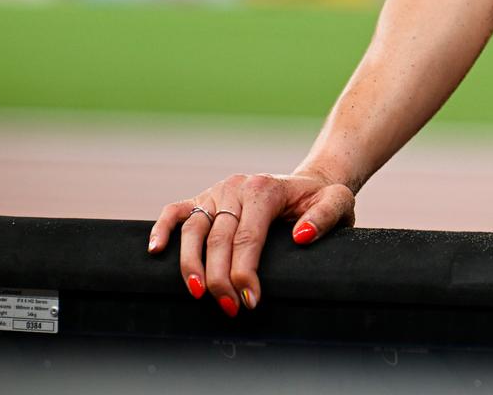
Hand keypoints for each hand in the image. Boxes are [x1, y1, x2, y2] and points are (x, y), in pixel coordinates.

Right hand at [145, 172, 355, 315]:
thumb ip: (325, 217)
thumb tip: (301, 237)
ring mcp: (217, 191)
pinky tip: (155, 252)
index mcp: (265, 189)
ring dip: (190, 265)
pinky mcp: (203, 197)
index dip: (245, 272)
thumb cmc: (321, 198)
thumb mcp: (338, 202)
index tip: (250, 300)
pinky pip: (176, 210)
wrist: (309, 184)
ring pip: (193, 229)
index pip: (248, 236)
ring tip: (198, 294)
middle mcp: (237, 187)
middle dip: (221, 278)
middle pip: (218, 238)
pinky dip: (162, 229)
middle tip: (230, 308)